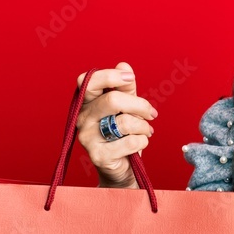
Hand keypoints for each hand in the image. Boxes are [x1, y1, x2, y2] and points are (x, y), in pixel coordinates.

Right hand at [74, 62, 157, 188]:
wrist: (123, 168)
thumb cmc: (123, 135)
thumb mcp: (127, 107)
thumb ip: (126, 88)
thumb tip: (123, 65)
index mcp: (87, 103)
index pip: (88, 81)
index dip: (110, 76)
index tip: (130, 78)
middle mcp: (82, 119)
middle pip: (112, 100)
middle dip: (139, 105)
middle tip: (151, 113)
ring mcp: (87, 138)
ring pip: (124, 122)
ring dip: (143, 127)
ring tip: (145, 131)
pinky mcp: (98, 155)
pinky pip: (130, 141)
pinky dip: (142, 141)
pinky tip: (140, 144)